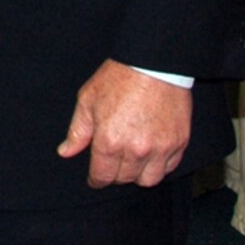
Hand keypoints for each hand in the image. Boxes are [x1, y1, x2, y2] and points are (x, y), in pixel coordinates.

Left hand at [56, 59, 192, 187]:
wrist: (154, 64)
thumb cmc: (119, 78)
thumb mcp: (87, 100)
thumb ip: (77, 131)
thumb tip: (66, 152)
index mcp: (110, 141)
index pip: (102, 176)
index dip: (96, 180)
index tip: (95, 179)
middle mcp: (136, 150)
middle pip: (124, 179)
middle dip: (115, 175)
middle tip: (113, 164)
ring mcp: (160, 148)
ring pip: (149, 179)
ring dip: (138, 175)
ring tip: (133, 162)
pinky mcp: (179, 142)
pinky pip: (169, 167)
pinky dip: (160, 166)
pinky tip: (151, 155)